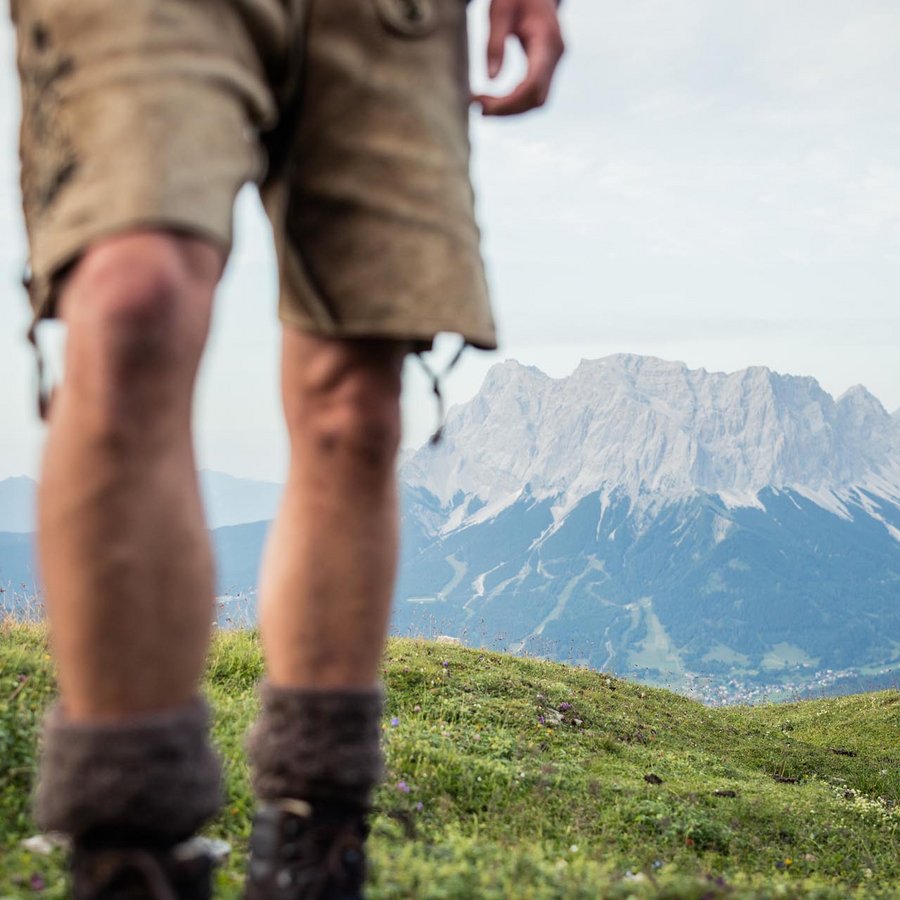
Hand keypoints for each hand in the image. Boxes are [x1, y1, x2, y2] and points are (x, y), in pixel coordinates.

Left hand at [474, 0, 564, 116]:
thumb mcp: (499, 12)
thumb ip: (495, 44)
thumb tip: (490, 79)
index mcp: (546, 40)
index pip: (532, 84)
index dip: (507, 101)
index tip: (480, 104)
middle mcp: (556, 54)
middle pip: (536, 98)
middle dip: (507, 109)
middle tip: (477, 107)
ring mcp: (554, 62)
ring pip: (537, 101)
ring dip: (510, 110)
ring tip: (482, 106)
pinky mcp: (547, 66)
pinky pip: (534, 92)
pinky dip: (514, 102)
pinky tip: (494, 101)